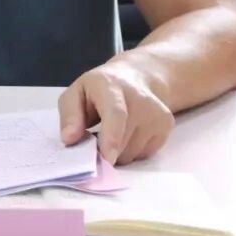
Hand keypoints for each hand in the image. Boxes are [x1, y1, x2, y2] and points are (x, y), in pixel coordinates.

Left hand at [58, 60, 173, 164]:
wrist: (137, 76)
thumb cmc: (99, 89)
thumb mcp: (76, 93)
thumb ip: (69, 115)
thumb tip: (69, 139)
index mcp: (111, 86)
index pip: (116, 113)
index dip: (111, 138)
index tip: (106, 159)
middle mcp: (140, 98)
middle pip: (122, 141)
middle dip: (103, 152)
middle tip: (93, 141)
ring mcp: (157, 113)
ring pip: (131, 153)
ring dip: (116, 152)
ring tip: (112, 131)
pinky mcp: (166, 126)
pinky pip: (142, 154)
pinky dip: (130, 151)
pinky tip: (128, 132)